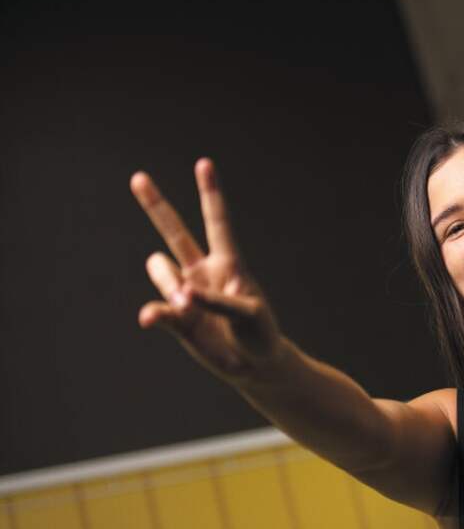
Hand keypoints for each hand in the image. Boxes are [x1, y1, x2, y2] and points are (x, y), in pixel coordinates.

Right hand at [131, 158, 283, 383]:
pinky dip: (154, 312)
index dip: (210, 193)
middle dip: (156, 205)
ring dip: (168, 284)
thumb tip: (181, 296)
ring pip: (160, 270)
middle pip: (174, 231)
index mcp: (229, 263)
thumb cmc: (260, 332)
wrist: (252, 364)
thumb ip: (216, 302)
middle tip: (138, 177)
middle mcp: (203, 271)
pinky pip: (157, 308)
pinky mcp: (175, 317)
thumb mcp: (248, 313)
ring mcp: (186, 292)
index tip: (204, 164)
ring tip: (186, 305)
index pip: (218, 221)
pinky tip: (151, 319)